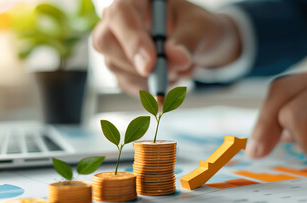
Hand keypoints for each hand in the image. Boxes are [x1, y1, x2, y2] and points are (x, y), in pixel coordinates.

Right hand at [92, 0, 241, 95]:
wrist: (200, 46)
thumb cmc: (198, 29)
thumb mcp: (202, 29)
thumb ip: (189, 40)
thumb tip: (176, 58)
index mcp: (136, 1)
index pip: (121, 14)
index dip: (132, 40)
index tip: (150, 65)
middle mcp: (120, 21)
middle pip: (104, 41)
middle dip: (134, 64)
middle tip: (168, 74)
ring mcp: (116, 45)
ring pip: (115, 67)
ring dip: (148, 79)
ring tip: (177, 70)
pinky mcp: (121, 68)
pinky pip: (126, 84)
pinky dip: (150, 89)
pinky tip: (169, 79)